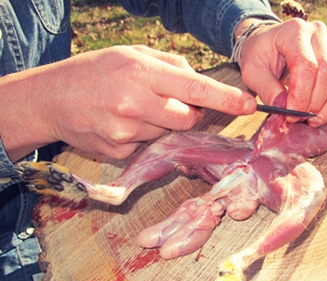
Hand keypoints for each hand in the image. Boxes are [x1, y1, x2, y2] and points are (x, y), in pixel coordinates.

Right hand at [1, 45, 255, 160]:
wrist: (50, 99)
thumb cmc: (94, 71)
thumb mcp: (131, 54)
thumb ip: (170, 66)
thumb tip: (199, 83)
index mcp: (141, 72)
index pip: (194, 88)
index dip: (225, 98)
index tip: (248, 104)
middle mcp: (135, 103)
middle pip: (188, 118)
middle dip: (189, 113)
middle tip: (169, 102)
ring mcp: (126, 131)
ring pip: (168, 133)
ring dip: (162, 123)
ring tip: (134, 109)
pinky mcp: (119, 151)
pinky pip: (148, 146)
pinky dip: (143, 136)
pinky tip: (121, 123)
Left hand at [237, 18, 326, 126]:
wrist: (270, 44)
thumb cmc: (260, 57)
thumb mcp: (252, 72)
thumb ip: (266, 90)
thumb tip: (284, 109)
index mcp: (295, 32)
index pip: (306, 66)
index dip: (301, 95)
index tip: (290, 115)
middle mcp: (319, 34)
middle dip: (316, 103)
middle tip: (300, 119)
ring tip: (314, 121)